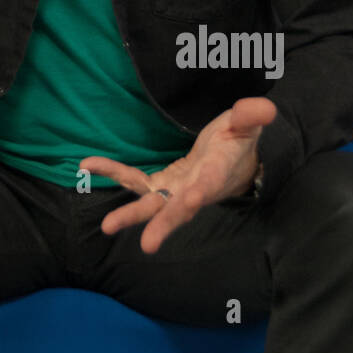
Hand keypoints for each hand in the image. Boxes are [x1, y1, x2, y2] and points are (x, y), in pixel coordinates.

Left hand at [79, 96, 276, 254]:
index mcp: (216, 175)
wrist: (232, 163)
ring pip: (151, 205)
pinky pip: (133, 181)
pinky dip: (111, 172)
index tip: (192, 201)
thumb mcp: (244, 126)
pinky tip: (87, 164)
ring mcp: (175, 191)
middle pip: (178, 211)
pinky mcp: (161, 185)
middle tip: (147, 245)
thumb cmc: (237, 142)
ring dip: (130, 215)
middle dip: (163, 225)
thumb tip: (265, 107)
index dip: (200, 195)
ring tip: (107, 226)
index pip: (209, 187)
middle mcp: (194, 190)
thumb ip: (250, 118)